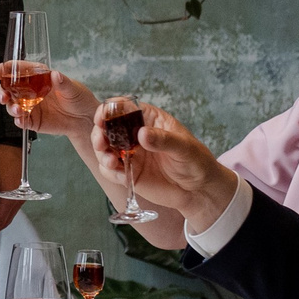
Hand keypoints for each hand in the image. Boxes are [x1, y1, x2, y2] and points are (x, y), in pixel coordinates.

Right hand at [0, 65, 99, 138]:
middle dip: (1, 92)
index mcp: (37, 77)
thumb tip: (55, 74)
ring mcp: (30, 106)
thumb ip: (62, 82)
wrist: (84, 119)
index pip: (17, 70)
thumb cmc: (79, 99)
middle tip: (3, 96)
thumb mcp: (73, 88)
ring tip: (17, 110)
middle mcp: (30, 91)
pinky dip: (18, 120)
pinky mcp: (33, 120)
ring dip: (10, 107)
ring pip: (11, 105)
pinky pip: (21, 120)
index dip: (5, 70)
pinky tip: (21, 119)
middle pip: (8, 89)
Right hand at [91, 98, 237, 232]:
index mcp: (149, 119)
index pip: (124, 107)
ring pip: (104, 148)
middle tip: (101, 143)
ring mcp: (130, 153)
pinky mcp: (128, 172)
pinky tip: (123, 177)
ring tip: (111, 162)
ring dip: (102, 154)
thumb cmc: (196, 162)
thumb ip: (164, 140)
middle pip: (107, 127)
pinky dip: (110, 172)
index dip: (109, 110)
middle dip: (99, 133)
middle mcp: (135, 134)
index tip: (102, 118)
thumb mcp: (184, 148)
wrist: (199, 190)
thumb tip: (142, 134)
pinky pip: (110, 170)